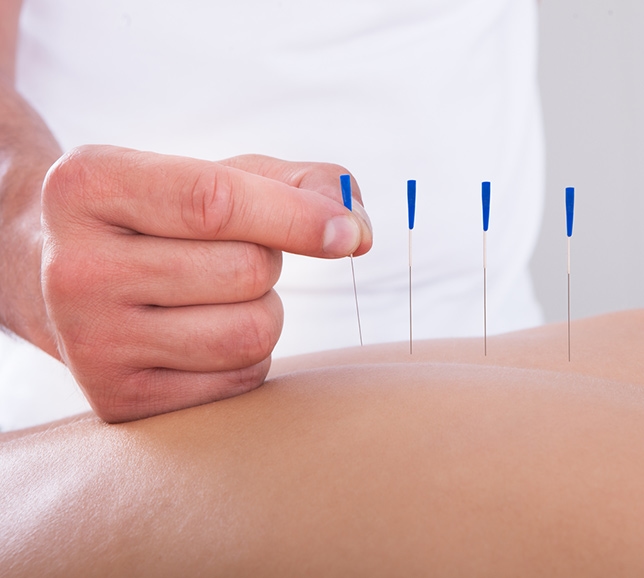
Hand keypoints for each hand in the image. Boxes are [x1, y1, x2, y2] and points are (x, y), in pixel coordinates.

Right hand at [41, 145, 370, 421]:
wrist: (70, 276)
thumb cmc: (162, 218)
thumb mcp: (209, 175)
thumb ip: (294, 182)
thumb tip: (358, 230)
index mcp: (87, 187)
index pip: (214, 203)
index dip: (297, 217)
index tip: (350, 233)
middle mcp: (75, 270)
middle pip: (245, 272)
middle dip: (266, 260)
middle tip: (228, 254)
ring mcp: (90, 344)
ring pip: (250, 333)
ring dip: (262, 309)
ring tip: (216, 294)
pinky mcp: (117, 400)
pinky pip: (239, 379)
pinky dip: (246, 355)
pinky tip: (201, 333)